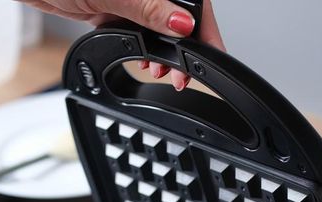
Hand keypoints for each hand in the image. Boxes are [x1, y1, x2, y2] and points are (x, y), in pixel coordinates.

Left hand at [19, 0, 224, 90]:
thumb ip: (149, 10)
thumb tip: (182, 23)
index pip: (192, 2)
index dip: (202, 29)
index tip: (208, 56)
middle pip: (177, 15)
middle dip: (181, 45)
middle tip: (181, 73)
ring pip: (158, 25)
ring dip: (161, 50)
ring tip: (159, 70)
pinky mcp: (113, 6)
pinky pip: (137, 28)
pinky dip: (140, 47)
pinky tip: (140, 60)